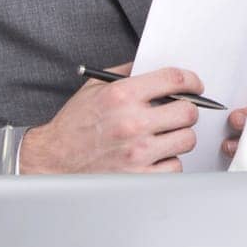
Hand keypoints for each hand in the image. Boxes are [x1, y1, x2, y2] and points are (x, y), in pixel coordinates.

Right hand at [20, 63, 203, 173]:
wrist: (52, 161)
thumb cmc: (74, 125)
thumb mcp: (95, 88)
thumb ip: (127, 73)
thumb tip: (160, 69)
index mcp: (122, 95)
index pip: (174, 79)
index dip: (192, 80)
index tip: (195, 85)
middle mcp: (132, 123)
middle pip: (188, 112)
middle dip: (187, 111)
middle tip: (178, 114)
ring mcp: (137, 152)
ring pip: (187, 140)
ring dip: (179, 137)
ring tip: (162, 136)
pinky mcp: (139, 177)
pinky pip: (175, 166)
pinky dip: (168, 162)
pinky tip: (153, 157)